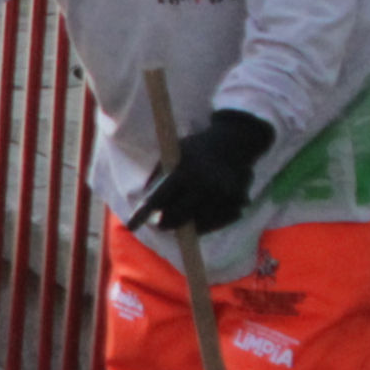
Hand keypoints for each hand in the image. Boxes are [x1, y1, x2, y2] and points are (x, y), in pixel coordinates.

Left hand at [127, 108, 275, 235]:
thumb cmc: (196, 149)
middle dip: (164, 222)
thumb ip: (157, 173)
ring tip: (176, 220)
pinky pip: (215, 224)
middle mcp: (206, 185)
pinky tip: (197, 220)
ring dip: (184, 225)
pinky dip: (204, 225)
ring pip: (197, 224)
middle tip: (157, 223)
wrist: (234, 143)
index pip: (160, 198)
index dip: (144, 213)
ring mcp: (224, 196)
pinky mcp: (238, 203)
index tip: (132, 226)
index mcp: (187, 171)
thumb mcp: (173, 152)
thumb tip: (143, 197)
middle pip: (177, 216)